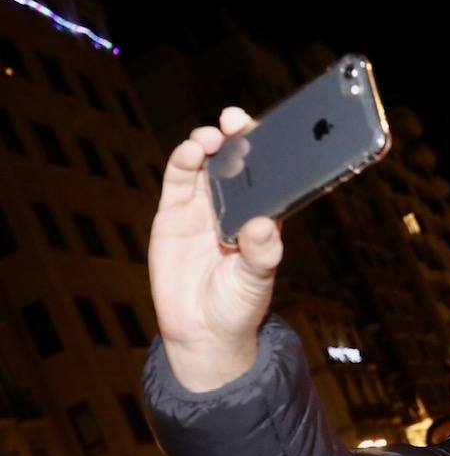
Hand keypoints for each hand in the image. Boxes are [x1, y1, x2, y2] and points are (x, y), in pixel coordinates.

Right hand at [149, 108, 281, 391]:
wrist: (202, 332)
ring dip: (209, 144)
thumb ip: (261, 254)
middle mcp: (234, 206)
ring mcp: (202, 207)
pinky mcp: (173, 214)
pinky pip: (178, 180)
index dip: (267, 150)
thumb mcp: (256, 281)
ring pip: (206, 163)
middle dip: (237, 136)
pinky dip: (183, 161)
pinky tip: (190, 152)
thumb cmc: (238, 306)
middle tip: (236, 123)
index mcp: (262, 216)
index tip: (269, 131)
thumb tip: (263, 225)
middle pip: (236, 161)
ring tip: (212, 139)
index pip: (268, 175)